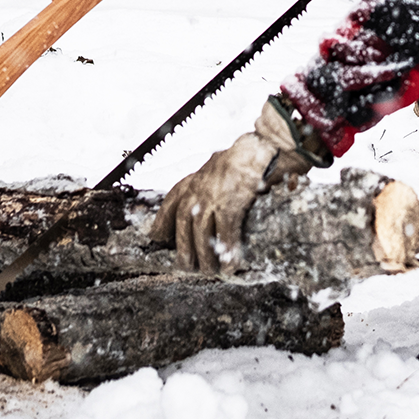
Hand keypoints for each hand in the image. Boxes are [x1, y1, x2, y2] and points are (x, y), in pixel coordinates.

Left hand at [148, 98, 329, 272]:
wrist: (262, 147)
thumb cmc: (246, 157)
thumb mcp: (220, 166)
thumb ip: (212, 181)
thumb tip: (214, 199)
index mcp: (195, 179)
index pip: (171, 202)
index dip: (162, 221)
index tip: (156, 237)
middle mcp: (198, 189)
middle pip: (183, 224)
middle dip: (183, 247)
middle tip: (186, 266)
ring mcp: (212, 198)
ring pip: (201, 233)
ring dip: (205, 255)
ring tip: (210, 271)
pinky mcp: (230, 205)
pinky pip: (225, 235)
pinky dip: (227, 251)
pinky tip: (230, 265)